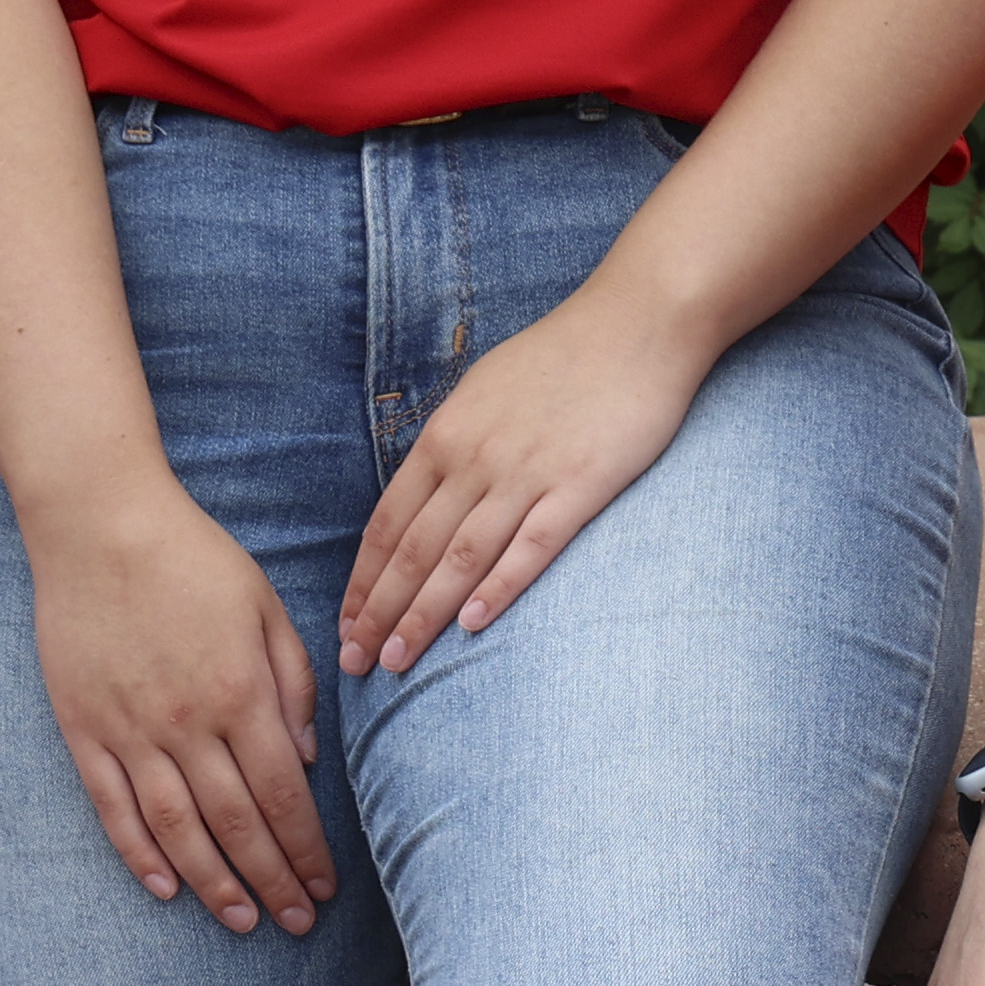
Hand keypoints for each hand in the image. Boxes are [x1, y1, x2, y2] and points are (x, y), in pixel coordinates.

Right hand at [30, 486, 330, 931]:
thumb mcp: (267, 610)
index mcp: (241, 693)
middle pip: (235, 824)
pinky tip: (166, 888)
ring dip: (213, 883)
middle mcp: (186, 724)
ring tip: (241, 921)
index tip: (326, 887)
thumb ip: (293, 686)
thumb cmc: (196, 561)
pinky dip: (138, 854)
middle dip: (271, 881)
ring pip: (176, 829)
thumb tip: (303, 761)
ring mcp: (129, 730)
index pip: (282, 794)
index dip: (305, 849)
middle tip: (296, 924)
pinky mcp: (83, 729)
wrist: (100, 527)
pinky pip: (113, 807)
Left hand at [335, 296, 707, 674]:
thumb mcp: (484, 389)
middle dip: (379, 613)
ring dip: (423, 616)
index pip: (387, 525)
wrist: (638, 323)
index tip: (346, 625)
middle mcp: (475, 458)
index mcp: (446, 435)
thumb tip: (426, 492)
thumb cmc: (563, 355)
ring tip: (397, 663)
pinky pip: (530, 547)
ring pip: (459, 559)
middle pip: (412, 551)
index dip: (363, 581)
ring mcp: (526, 473)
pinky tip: (473, 625)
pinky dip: (497, 588)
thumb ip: (453, 441)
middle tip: (356, 662)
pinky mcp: (580, 485)